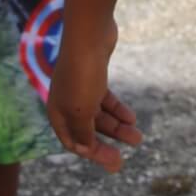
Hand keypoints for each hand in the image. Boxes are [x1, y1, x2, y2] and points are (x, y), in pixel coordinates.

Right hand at [47, 21, 141, 171]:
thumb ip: (84, 134)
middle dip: (106, 145)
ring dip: (118, 128)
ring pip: (100, 116)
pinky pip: (106, 100)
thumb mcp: (82, 112)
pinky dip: (118, 110)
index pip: (73, 142)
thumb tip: (86, 149)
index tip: (113, 161)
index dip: (92, 154)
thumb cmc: (82, 75)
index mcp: (58, 112)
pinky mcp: (94, 75)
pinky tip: (131, 118)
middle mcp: (67, 102)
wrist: (90, 34)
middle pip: (88, 131)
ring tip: (137, 138)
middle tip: (124, 160)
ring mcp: (81, 88)